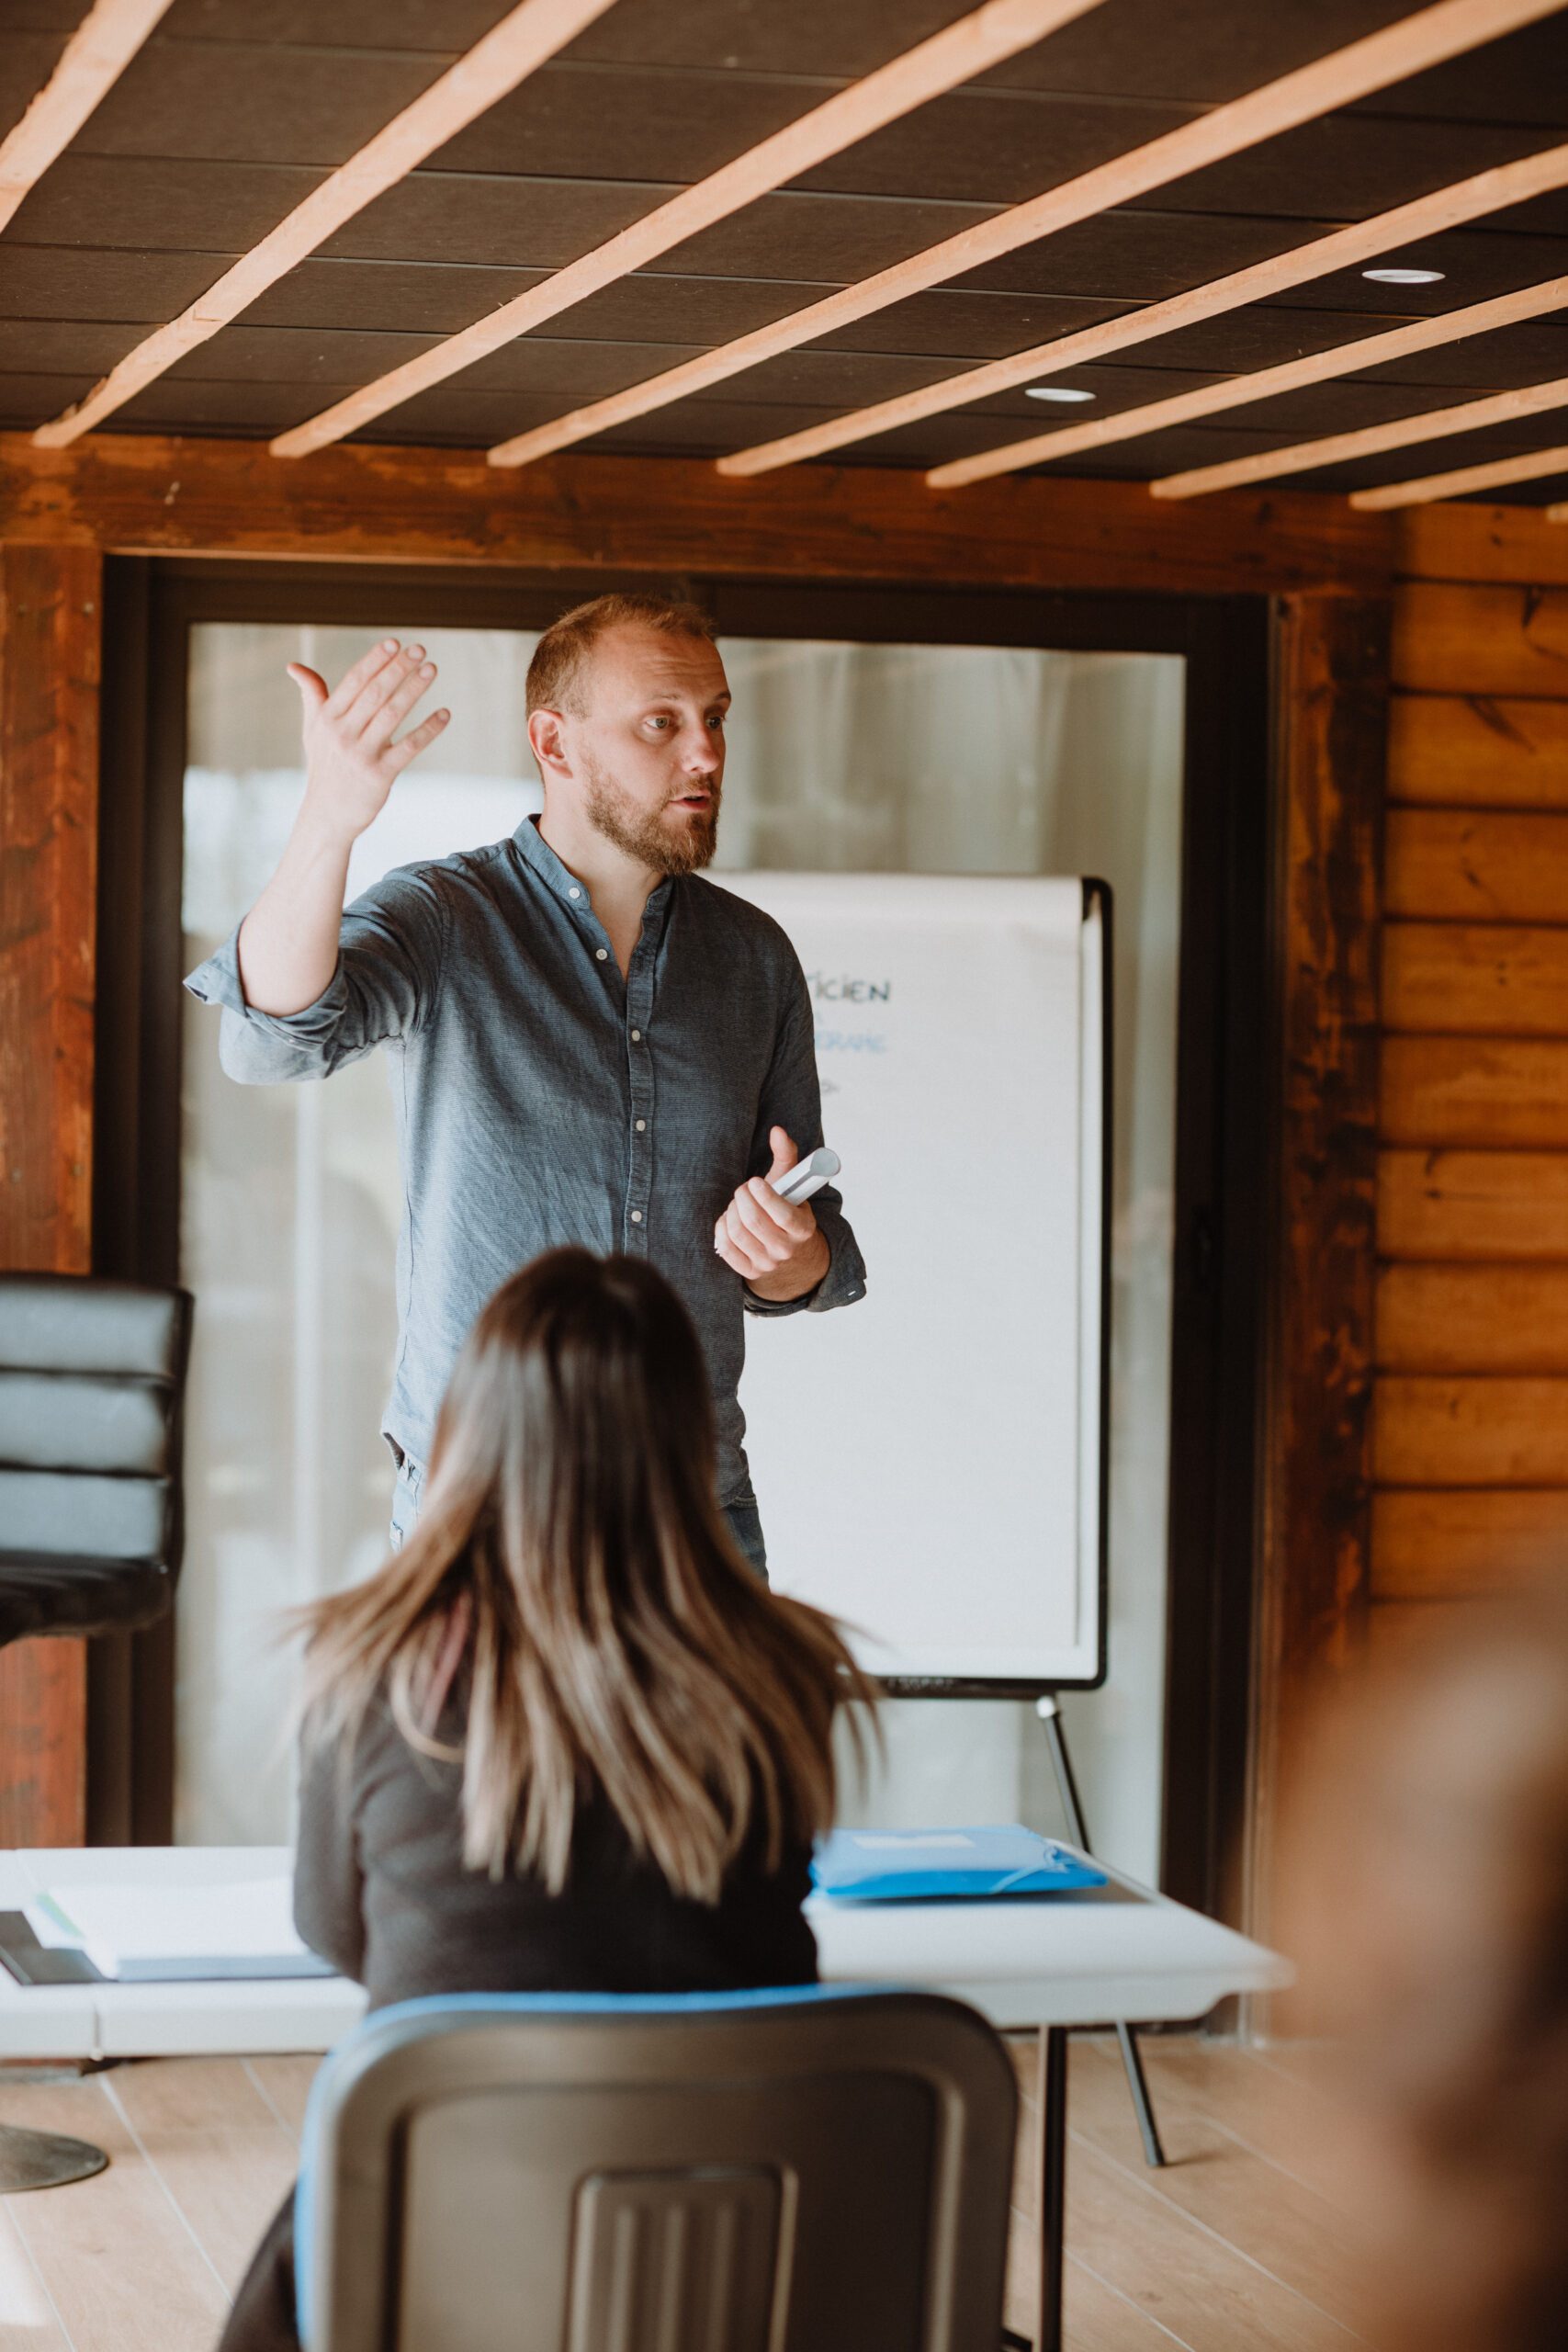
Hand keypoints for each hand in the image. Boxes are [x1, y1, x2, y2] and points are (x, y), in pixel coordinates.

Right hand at [287, 639, 450, 844]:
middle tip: (420, 650)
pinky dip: (429, 730)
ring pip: (392, 715)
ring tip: (431, 670)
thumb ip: (311, 695)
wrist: (327, 814)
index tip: (395, 643)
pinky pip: (408, 747)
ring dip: (413, 689)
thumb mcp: (313, 729)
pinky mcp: (380, 775)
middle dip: (398, 668)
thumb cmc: (325, 765)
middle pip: (375, 693)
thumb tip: (293, 667)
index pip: (354, 681)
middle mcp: (343, 734)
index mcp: (328, 718)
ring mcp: (361, 755)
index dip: (375, 660)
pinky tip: (445, 714)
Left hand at [714, 1127, 830, 1302]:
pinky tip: (728, 1220)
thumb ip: (787, 1156)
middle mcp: (787, 1250)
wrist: (791, 1254)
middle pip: (754, 1222)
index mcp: (803, 1229)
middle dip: (742, 1199)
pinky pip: (726, 1248)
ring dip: (731, 1212)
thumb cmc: (787, 1210)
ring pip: (737, 1233)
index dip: (764, 1196)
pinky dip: (721, 1229)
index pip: (783, 1214)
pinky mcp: (749, 1272)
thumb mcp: (792, 1186)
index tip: (754, 1182)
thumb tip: (777, 1131)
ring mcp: (767, 1264)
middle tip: (743, 1190)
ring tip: (737, 1204)